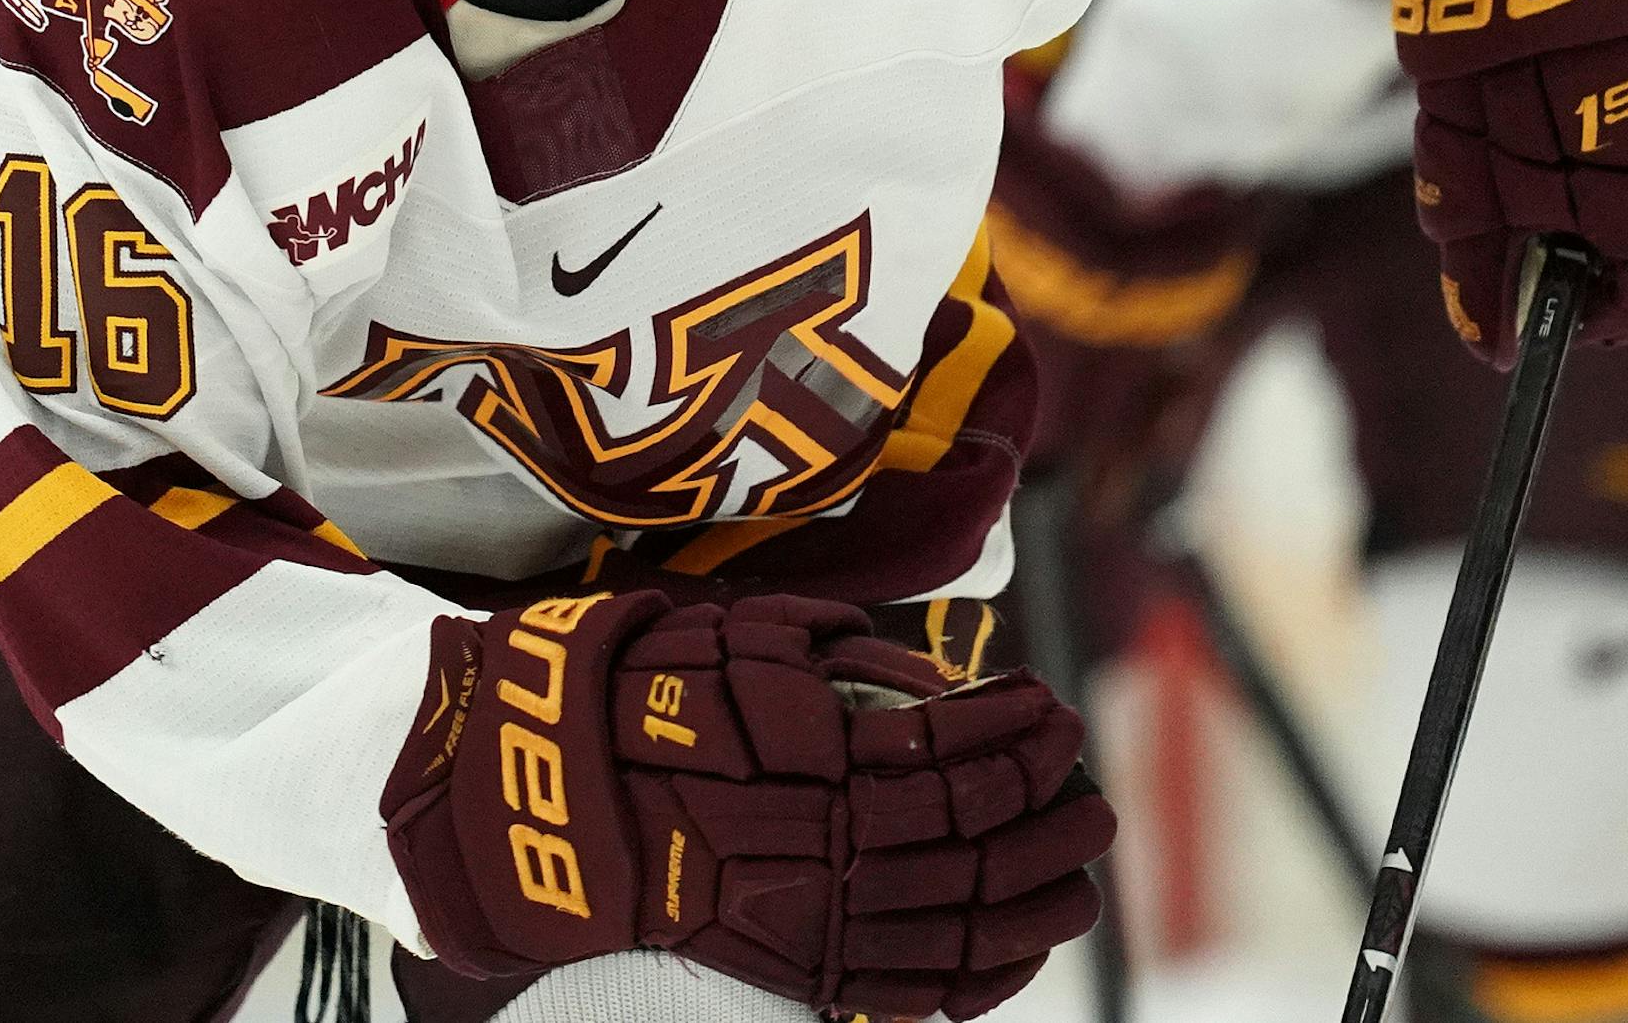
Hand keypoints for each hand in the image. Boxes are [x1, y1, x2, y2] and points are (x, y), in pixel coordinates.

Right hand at [383, 589, 1113, 1018]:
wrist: (537, 801)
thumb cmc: (635, 699)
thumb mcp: (741, 640)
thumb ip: (843, 659)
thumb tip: (933, 682)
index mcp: (813, 756)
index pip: (952, 749)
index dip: (1017, 731)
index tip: (1054, 706)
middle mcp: (824, 844)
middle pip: (970, 839)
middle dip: (1044, 811)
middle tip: (1089, 783)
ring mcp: (810, 919)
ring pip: (956, 922)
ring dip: (1034, 892)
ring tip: (1080, 861)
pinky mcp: (792, 971)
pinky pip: (911, 991)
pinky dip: (981, 973)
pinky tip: (1020, 944)